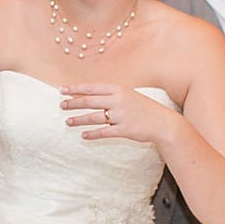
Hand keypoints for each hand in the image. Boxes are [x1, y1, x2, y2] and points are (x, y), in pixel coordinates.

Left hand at [60, 84, 174, 144]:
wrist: (163, 123)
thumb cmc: (143, 108)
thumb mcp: (128, 95)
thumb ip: (110, 95)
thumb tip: (89, 95)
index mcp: (118, 89)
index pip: (92, 88)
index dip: (75, 89)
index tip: (62, 90)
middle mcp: (118, 101)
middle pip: (89, 101)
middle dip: (73, 103)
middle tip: (61, 105)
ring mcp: (121, 116)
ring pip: (94, 118)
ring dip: (79, 120)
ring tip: (68, 122)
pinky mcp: (124, 130)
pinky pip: (104, 132)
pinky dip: (92, 134)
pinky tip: (83, 136)